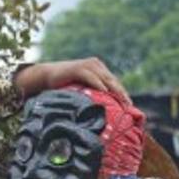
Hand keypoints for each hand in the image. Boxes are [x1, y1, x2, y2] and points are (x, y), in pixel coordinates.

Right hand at [14, 58, 129, 103]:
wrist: (47, 75)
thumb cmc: (65, 85)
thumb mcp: (82, 89)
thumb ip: (92, 95)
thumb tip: (101, 114)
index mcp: (99, 69)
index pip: (114, 83)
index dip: (123, 94)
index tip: (130, 107)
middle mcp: (96, 65)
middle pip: (113, 81)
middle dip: (122, 94)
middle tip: (130, 107)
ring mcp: (88, 65)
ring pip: (106, 79)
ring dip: (115, 90)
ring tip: (122, 101)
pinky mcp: (79, 68)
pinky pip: (92, 77)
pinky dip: (99, 84)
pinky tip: (105, 93)